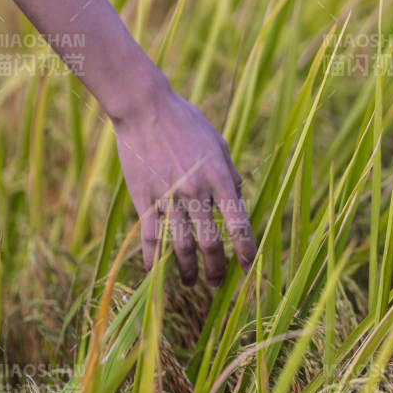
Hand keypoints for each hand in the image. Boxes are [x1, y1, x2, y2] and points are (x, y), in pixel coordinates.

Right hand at [110, 87, 257, 284]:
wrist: (145, 108)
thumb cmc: (185, 121)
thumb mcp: (217, 142)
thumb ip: (229, 172)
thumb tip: (238, 197)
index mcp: (220, 178)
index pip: (238, 224)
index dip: (245, 251)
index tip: (247, 268)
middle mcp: (197, 191)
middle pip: (209, 243)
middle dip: (215, 269)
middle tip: (217, 284)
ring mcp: (169, 196)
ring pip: (180, 246)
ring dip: (186, 270)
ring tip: (189, 283)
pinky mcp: (144, 198)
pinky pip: (150, 236)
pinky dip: (154, 259)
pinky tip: (156, 274)